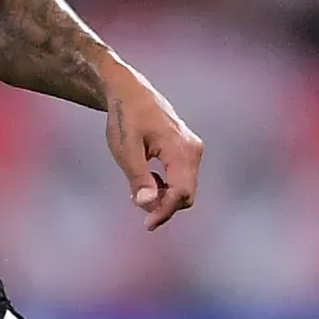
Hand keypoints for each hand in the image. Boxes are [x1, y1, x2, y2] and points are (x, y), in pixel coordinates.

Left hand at [107, 75, 201, 230]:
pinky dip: (166, 186)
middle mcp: (193, 150)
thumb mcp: (125, 149)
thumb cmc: (126, 118)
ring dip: (163, 196)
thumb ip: (138, 177)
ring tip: (136, 186)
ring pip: (185, 189)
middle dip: (164, 205)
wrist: (131, 93)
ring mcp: (193, 150)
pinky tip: (146, 178)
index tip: (147, 225)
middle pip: (186, 194)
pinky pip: (182, 179)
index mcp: (181, 150)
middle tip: (135, 201)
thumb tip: (147, 204)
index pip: (181, 192)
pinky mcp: (188, 151)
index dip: (165, 211)